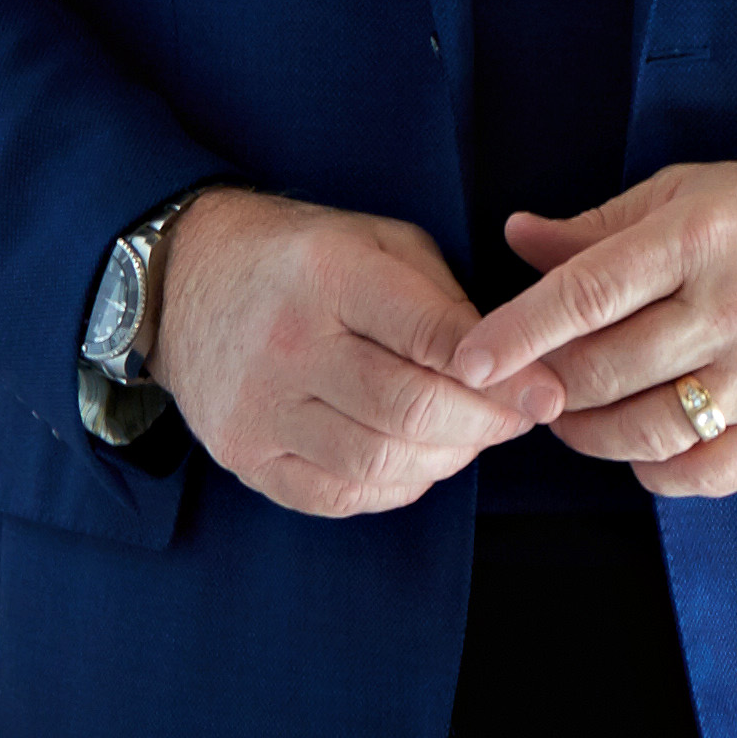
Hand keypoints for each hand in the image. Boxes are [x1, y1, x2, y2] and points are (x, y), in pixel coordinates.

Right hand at [150, 189, 563, 518]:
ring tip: (470, 434)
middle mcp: (287, 346)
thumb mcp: (381, 242)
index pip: (432, 336)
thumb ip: (444, 300)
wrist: (187, 279)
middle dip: (484, 423)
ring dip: (445, 457)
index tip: (548, 393)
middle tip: (517, 417)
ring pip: (378, 460)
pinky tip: (416, 458)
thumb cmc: (307, 258)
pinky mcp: (243, 455)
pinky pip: (338, 495)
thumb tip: (512, 366)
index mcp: (330, 277)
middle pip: (410, 410)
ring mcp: (258, 409)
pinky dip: (395, 485)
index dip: (504, 374)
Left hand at [452, 161, 736, 501]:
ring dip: (588, 434)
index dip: (517, 333)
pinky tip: (642, 447)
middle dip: (546, 388)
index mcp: (702, 237)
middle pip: (604, 372)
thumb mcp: (693, 194)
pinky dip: (656, 470)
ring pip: (645, 430)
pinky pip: (703, 472)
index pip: (587, 292)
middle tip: (527, 386)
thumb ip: (600, 227)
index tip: (466, 360)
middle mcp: (734, 306)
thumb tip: (517, 238)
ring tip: (573, 417)